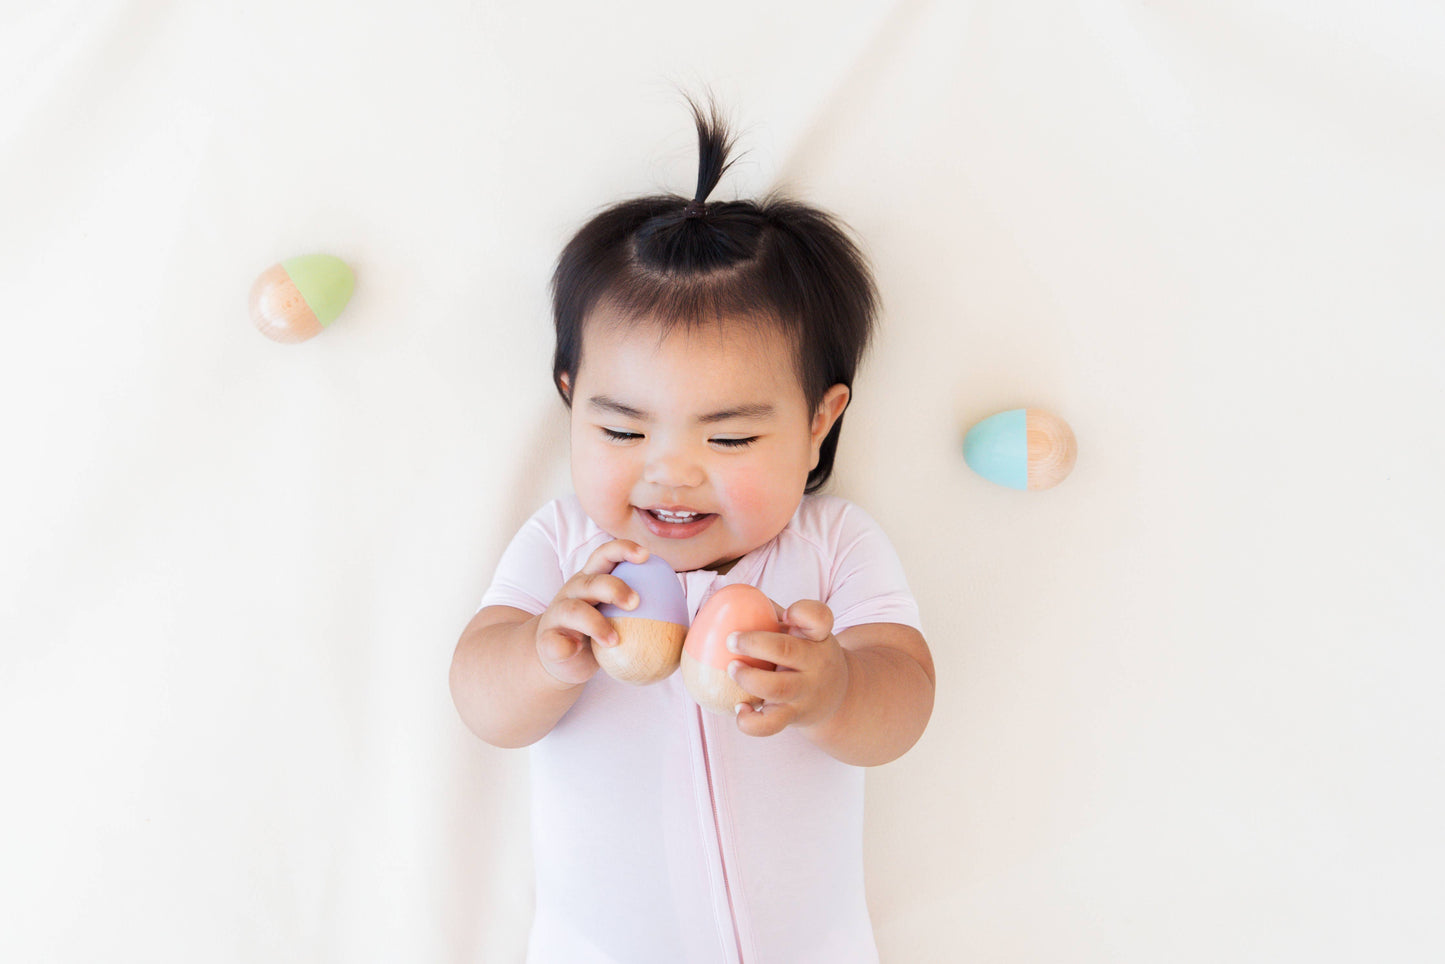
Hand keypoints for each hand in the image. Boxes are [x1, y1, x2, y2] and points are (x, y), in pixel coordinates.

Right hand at [535, 539, 647, 687]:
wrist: (556, 657)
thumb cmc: (597, 633)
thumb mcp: (619, 618)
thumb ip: (645, 616)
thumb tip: (691, 632)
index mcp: (593, 579)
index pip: (605, 554)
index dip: (624, 550)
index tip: (646, 555)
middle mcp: (574, 591)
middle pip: (592, 580)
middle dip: (614, 587)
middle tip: (636, 602)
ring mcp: (558, 615)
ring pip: (573, 610)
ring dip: (595, 623)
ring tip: (614, 640)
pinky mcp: (547, 640)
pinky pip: (553, 640)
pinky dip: (564, 645)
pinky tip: (576, 650)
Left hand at [728, 599, 848, 737]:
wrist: (837, 697)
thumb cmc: (806, 655)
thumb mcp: (802, 632)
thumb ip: (773, 615)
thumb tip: (729, 598)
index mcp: (817, 636)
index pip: (819, 617)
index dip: (801, 612)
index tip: (785, 613)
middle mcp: (816, 663)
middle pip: (787, 651)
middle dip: (755, 644)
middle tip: (731, 639)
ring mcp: (806, 692)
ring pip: (778, 689)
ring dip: (749, 678)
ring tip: (732, 669)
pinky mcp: (794, 716)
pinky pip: (770, 725)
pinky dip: (750, 721)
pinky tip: (739, 708)